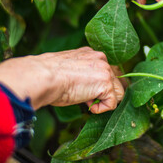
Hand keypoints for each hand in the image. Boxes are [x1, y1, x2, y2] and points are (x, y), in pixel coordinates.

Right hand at [0, 47, 124, 113]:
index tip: (84, 90)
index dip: (98, 84)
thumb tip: (85, 84)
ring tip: (86, 100)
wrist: (43, 76)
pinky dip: (101, 109)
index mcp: (90, 53)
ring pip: (118, 92)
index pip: (106, 69)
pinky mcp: (106, 83)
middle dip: (103, 92)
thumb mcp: (67, 69)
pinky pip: (113, 103)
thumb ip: (81, 72)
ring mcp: (105, 70)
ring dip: (104, 100)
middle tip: (84, 96)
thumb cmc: (48, 75)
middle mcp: (101, 58)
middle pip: (115, 80)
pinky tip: (88, 106)